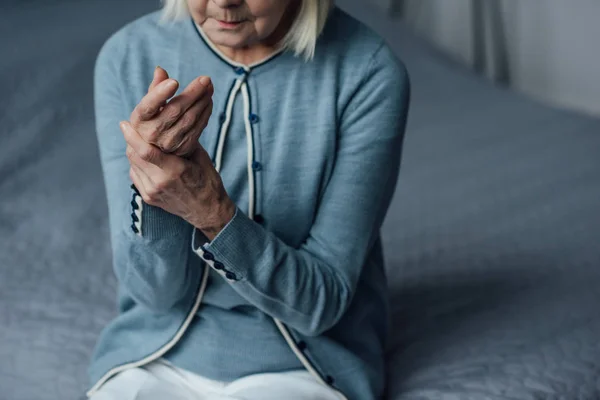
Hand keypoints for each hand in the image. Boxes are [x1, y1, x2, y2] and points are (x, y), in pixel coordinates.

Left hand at [120, 120, 235, 239]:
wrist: (206, 210)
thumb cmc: (207, 181)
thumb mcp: (200, 157)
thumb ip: (182, 141)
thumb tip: (167, 124)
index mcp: (175, 170)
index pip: (145, 151)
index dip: (132, 136)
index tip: (125, 124)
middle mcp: (160, 182)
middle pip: (134, 155)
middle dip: (132, 140)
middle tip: (135, 130)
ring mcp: (152, 192)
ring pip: (132, 164)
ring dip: (134, 152)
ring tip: (142, 144)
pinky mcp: (148, 198)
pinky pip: (135, 175)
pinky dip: (137, 164)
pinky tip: (147, 160)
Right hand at [130, 66, 213, 157]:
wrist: (157, 148)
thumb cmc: (151, 120)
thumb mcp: (148, 105)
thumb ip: (155, 88)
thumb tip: (160, 70)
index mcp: (140, 119)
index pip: (148, 106)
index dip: (160, 94)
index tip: (174, 81)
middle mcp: (152, 133)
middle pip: (175, 110)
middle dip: (193, 93)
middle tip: (205, 79)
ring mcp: (169, 142)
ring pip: (190, 118)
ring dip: (203, 101)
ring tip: (209, 86)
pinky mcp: (185, 146)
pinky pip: (198, 127)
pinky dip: (206, 111)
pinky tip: (208, 99)